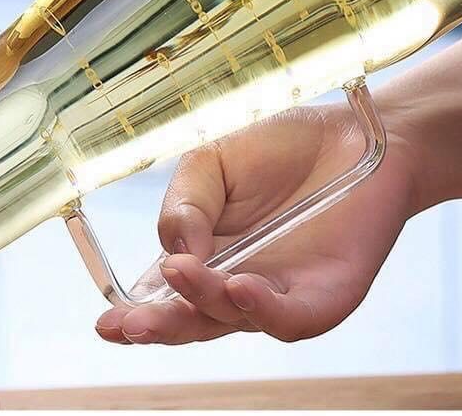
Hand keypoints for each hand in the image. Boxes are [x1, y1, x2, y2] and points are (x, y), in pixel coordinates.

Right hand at [95, 102, 415, 344]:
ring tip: (183, 276)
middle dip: (159, 326)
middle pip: (192, 319)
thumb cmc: (282, 147)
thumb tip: (173, 256)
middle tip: (129, 325)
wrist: (354, 133)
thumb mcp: (213, 161)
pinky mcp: (324, 295)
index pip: (163, 294)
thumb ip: (185, 206)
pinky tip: (239, 288)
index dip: (134, 313)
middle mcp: (236, 281)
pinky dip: (263, 309)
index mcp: (203, 252)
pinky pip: (291, 316)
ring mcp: (279, 293)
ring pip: (234, 320)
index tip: (107, 322)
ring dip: (204, 306)